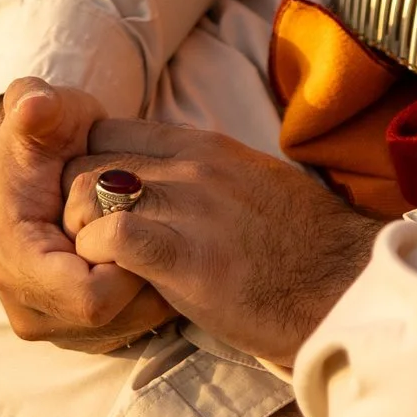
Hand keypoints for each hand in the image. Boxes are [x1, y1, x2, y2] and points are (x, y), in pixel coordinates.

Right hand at [0, 80, 176, 351]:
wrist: (42, 164)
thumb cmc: (47, 137)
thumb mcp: (44, 115)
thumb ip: (36, 108)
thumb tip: (34, 104)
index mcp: (15, 263)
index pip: (89, 297)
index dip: (126, 263)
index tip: (141, 221)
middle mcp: (27, 307)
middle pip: (113, 320)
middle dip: (145, 278)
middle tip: (162, 230)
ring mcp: (51, 324)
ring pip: (127, 329)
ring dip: (152, 289)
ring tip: (160, 240)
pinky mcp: (75, 331)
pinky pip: (129, 330)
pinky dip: (149, 298)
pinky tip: (156, 258)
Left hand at [65, 125, 381, 370]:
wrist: (346, 286)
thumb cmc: (300, 245)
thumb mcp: (248, 182)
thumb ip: (201, 174)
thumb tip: (162, 178)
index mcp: (204, 146)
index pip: (108, 131)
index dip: (85, 167)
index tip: (90, 206)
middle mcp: (192, 166)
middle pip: (86, 161)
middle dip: (70, 204)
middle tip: (83, 245)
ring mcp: (190, 207)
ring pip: (87, 192)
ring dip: (78, 233)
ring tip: (97, 265)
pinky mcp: (188, 256)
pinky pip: (113, 237)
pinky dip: (97, 258)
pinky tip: (115, 279)